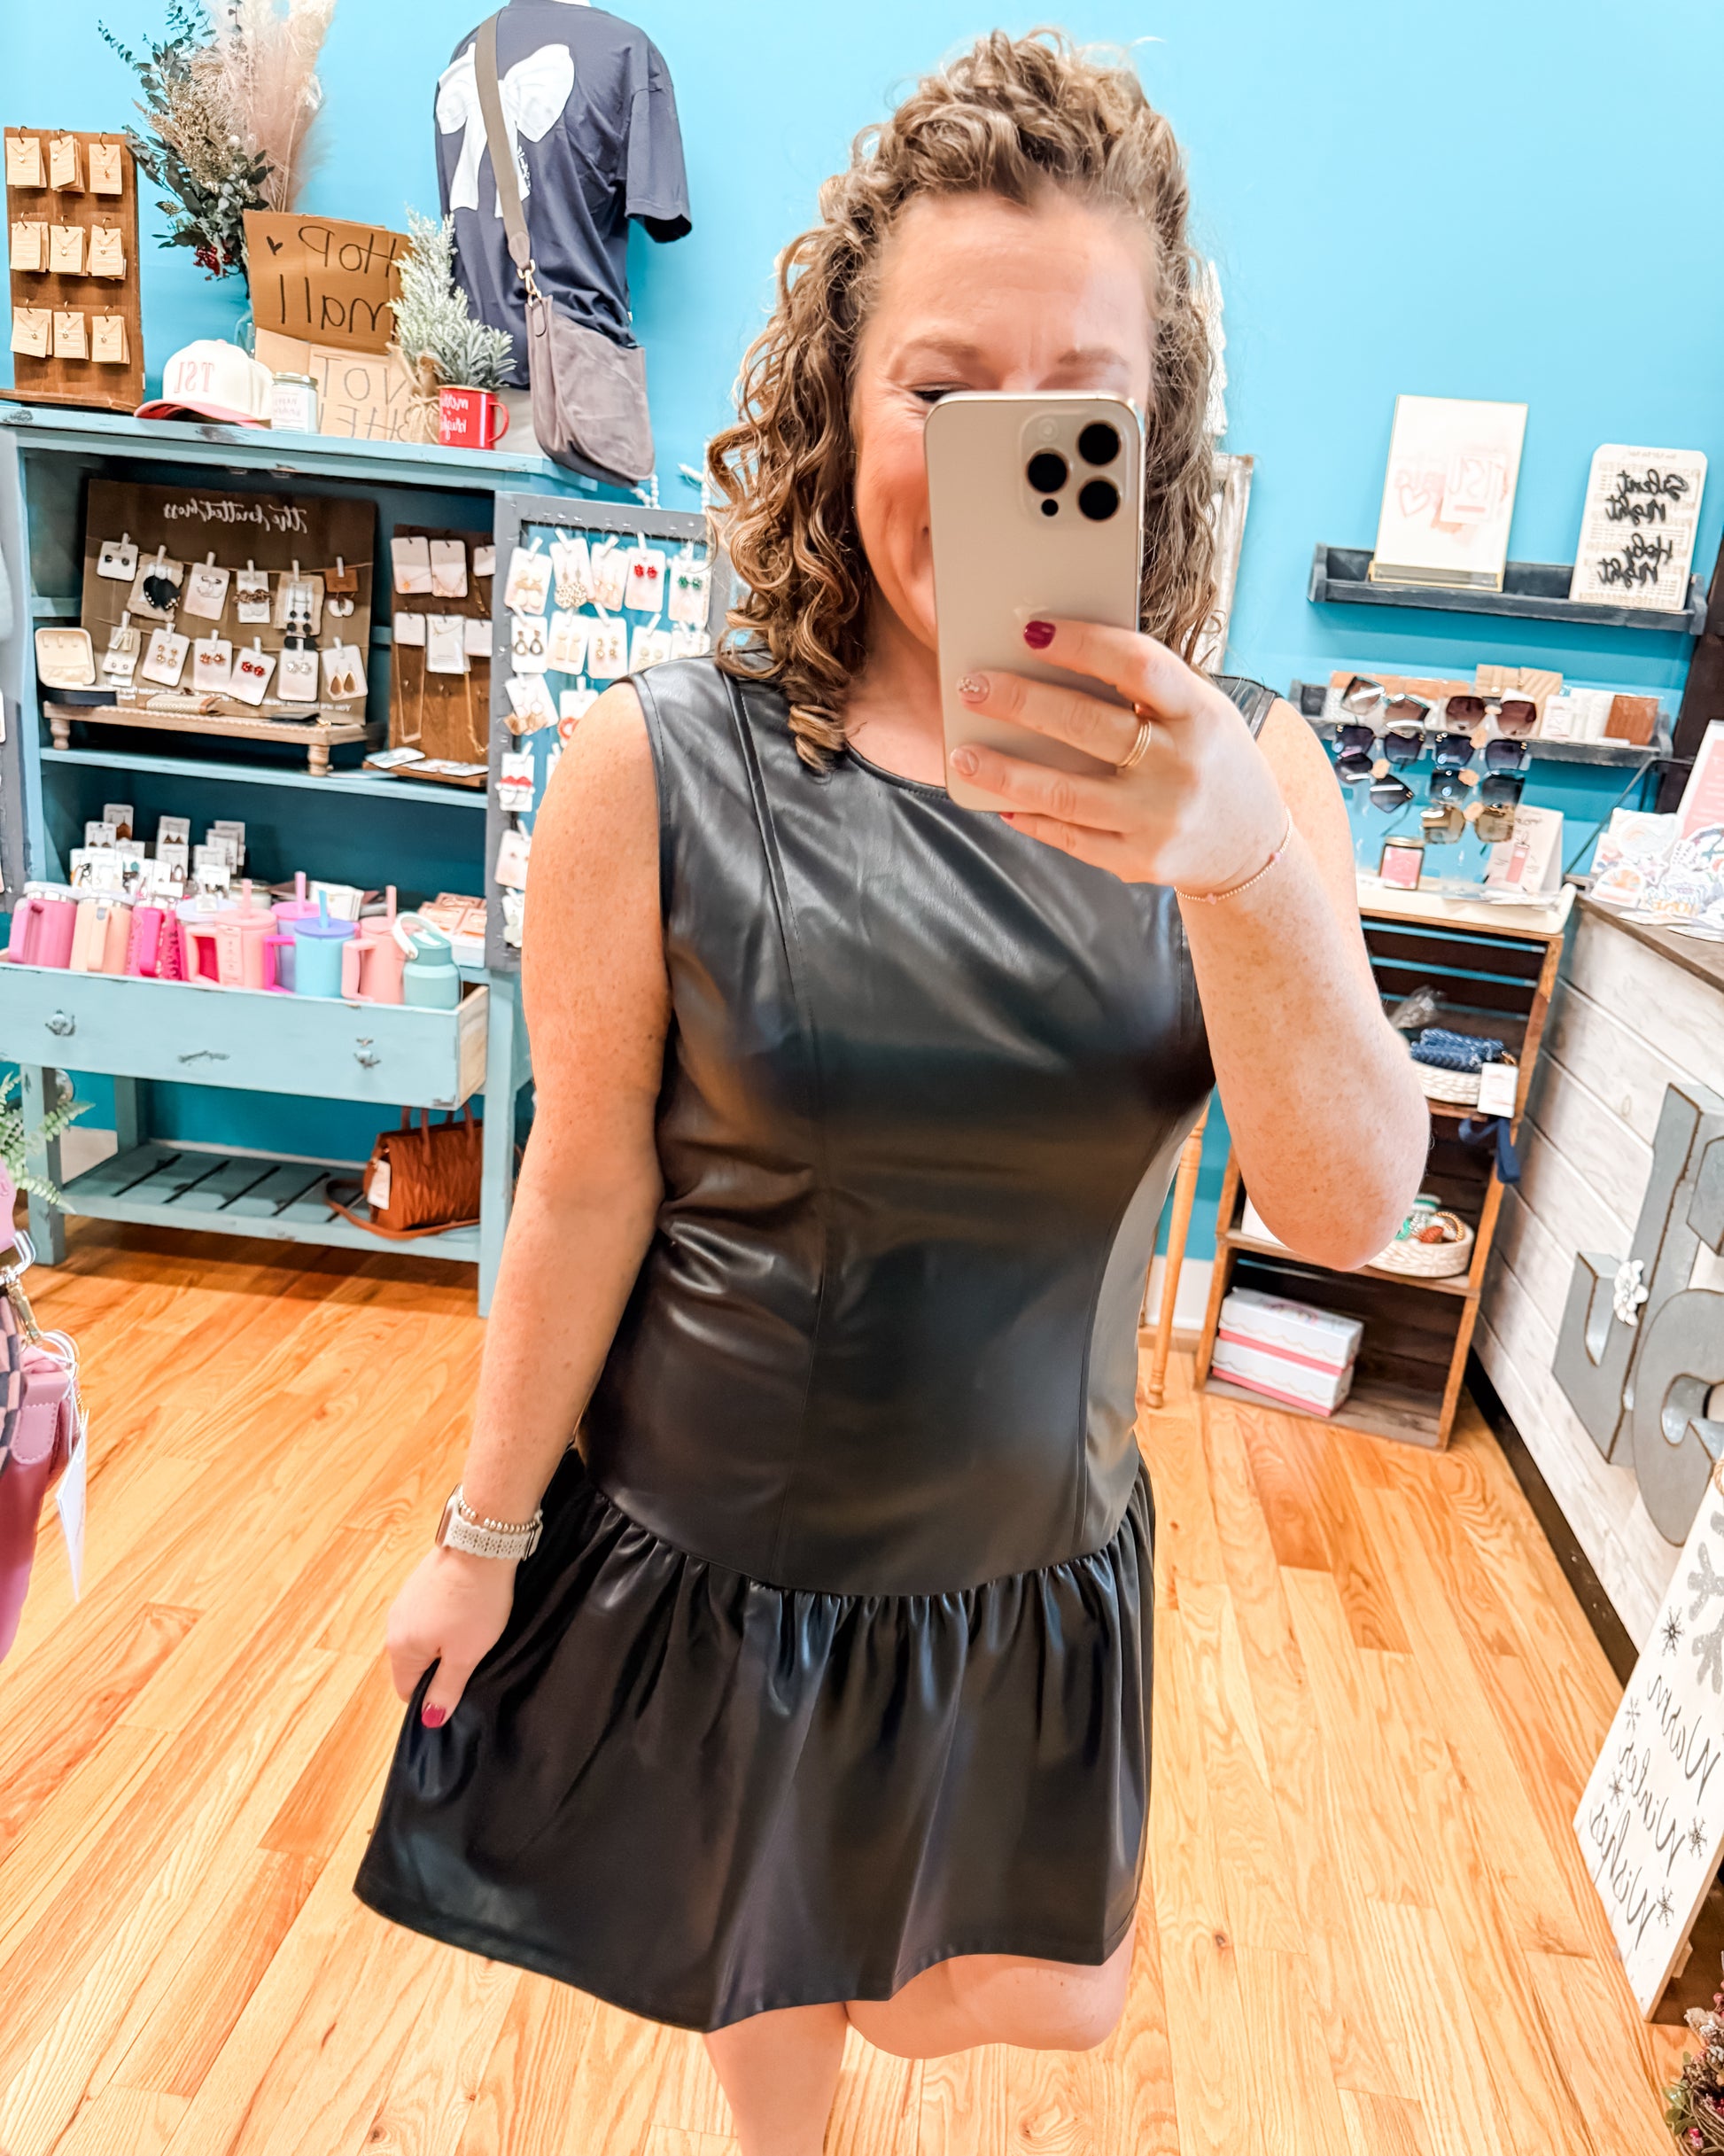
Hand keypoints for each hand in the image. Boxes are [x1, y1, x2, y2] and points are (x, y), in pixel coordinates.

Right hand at [384, 1544, 516, 1726]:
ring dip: (444, 1641)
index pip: (407, 1690)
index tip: (459, 1687)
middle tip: (472, 1658)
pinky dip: (446, 1619)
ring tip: (474, 1631)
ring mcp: (406, 1600)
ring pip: (423, 1637)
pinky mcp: (420, 1582)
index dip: (433, 1696)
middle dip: (440, 1667)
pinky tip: (469, 1609)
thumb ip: (446, 1688)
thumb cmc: (474, 1602)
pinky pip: (429, 1614)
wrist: (481, 1542)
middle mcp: (394, 1625)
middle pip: (414, 1663)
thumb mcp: (466, 1654)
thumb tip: (430, 1719)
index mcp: (400, 1648)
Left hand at [946, 618, 1287, 895]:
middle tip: (972, 686)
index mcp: (1201, 715)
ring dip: (1004, 771)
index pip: (1137, 665)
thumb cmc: (1213, 762)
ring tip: (963, 753)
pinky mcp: (1138, 860)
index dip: (1081, 643)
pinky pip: (1069, 836)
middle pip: (1087, 727)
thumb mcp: (1201, 713)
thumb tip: (1053, 658)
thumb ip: (1145, 690)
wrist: (1251, 849)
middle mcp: (1181, 768)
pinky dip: (1029, 816)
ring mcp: (1158, 820)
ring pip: (1065, 793)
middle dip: (1020, 702)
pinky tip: (998, 798)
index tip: (1031, 629)